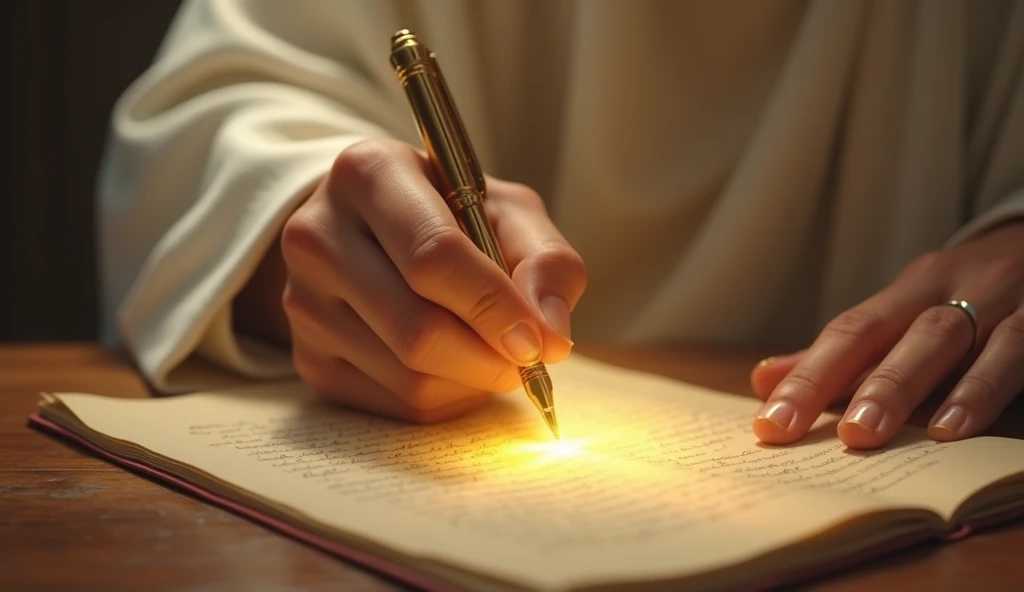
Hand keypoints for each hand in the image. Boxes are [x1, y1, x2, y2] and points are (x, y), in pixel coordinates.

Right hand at [280, 139, 582, 422]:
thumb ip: (546, 261)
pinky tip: (455, 367)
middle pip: (417, 327)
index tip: (539, 342)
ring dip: (471, 380)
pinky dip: (444, 399)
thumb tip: (550, 334)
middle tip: (527, 360)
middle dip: (489, 357)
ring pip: (408, 374)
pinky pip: (393, 404)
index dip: (494, 307)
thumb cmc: (454, 216)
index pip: (433, 256)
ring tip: (490, 352)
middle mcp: (318, 234)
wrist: (375, 234)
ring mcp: (302, 300)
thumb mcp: (509, 212)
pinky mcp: (307, 357)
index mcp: (368, 173)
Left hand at [750, 221, 1023, 448]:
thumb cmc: (977, 294)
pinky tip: (955, 428)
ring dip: (907, 387)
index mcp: (913, 290)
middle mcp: (953, 288)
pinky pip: (1015, 351)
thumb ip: (848, 354)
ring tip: (869, 432)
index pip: (850, 332)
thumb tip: (765, 379)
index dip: (807, 376)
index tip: (769, 424)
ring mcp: (1004, 301)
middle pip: (890, 333)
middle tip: (816, 431)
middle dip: (850, 383)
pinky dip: (982, 390)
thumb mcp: (915, 313)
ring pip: (947, 339)